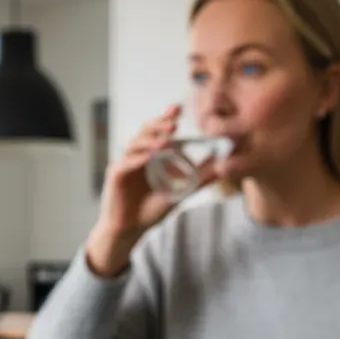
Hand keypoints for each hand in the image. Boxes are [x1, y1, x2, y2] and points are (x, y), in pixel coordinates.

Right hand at [86, 104, 215, 276]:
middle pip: (145, 132)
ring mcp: (125, 164)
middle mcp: (136, 155)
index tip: (179, 109)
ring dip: (150, 141)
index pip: (158, 131)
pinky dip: (137, 159)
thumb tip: (224, 168)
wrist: (130, 230)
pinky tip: (148, 158)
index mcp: (151, 155)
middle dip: (159, 125)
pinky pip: (125, 163)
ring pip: (135, 145)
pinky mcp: (115, 176)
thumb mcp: (180, 193)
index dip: (166, 118)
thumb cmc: (150, 210)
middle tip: (175, 124)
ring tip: (164, 141)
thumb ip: (200, 179)